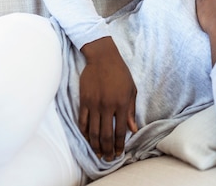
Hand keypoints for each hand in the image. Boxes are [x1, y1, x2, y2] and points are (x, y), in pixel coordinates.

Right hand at [79, 37, 137, 160]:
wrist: (103, 58)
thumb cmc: (120, 72)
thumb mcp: (131, 90)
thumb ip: (131, 110)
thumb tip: (133, 129)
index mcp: (122, 104)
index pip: (120, 131)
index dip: (119, 144)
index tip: (119, 153)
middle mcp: (107, 106)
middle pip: (105, 134)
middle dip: (107, 149)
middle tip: (108, 158)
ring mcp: (94, 104)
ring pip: (93, 131)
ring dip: (95, 145)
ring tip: (98, 153)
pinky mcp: (84, 101)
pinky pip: (82, 121)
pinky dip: (84, 132)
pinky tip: (87, 138)